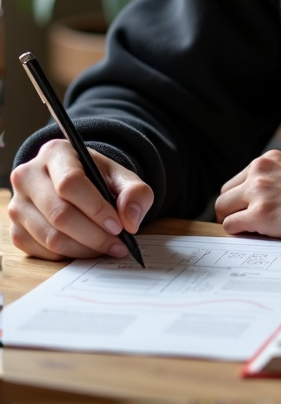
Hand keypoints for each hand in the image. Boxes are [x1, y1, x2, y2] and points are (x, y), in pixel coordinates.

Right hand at [9, 139, 153, 261]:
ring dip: (84, 249)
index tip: (118, 225)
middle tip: (118, 244)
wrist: (78, 184)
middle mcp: (28, 176)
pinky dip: (69, 256)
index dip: (96, 208)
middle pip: (59, 214)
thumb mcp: (122, 177)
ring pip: (51, 237)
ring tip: (108, 248)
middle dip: (94, 235)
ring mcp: (18, 205)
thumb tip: (130, 220)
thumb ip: (135, 192)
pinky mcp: (16, 230)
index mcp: (55, 153)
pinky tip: (87, 249)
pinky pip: (43, 252)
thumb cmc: (98, 179)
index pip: (70, 183)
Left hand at [215, 150, 280, 242]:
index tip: (247, 211)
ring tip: (253, 233)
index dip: (241, 199)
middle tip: (246, 226)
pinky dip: (240, 234)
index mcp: (270, 159)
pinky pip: (232, 226)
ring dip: (234, 222)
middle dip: (233, 211)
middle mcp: (260, 171)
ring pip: (223, 210)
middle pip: (225, 195)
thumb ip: (278, 176)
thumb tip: (266, 191)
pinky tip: (258, 237)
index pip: (238, 180)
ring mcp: (259, 192)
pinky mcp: (261, 215)